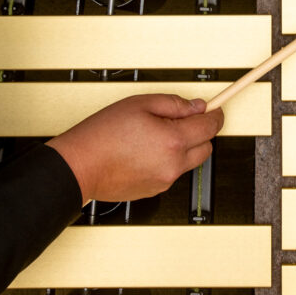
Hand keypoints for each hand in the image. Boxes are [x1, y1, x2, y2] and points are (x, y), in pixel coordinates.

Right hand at [46, 93, 223, 204]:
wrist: (80, 166)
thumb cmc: (103, 135)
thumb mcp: (140, 104)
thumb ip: (174, 104)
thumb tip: (196, 106)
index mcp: (173, 141)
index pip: (210, 126)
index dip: (215, 114)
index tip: (216, 109)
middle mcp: (173, 164)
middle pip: (206, 147)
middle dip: (200, 132)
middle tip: (181, 121)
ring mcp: (164, 180)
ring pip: (188, 161)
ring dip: (182, 148)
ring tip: (154, 136)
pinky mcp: (154, 190)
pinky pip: (171, 172)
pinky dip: (167, 161)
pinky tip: (144, 151)